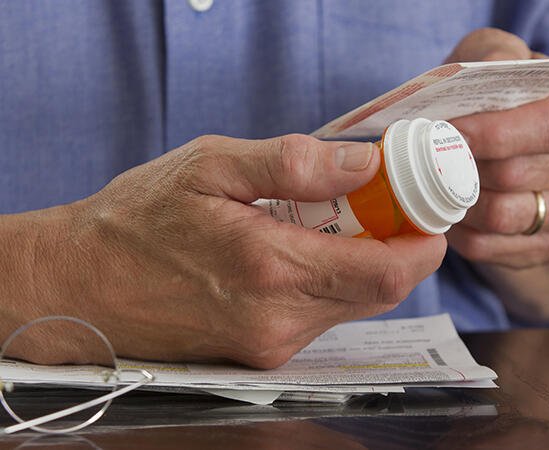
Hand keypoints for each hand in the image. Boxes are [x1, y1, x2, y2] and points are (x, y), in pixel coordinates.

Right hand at [0, 134, 445, 367]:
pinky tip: (310, 250)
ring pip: (354, 306)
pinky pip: (322, 318)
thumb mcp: (210, 167)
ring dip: (366, 264)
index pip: (387, 273)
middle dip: (400, 248)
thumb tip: (366, 164)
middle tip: (392, 204)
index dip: (425, 245)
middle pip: (380, 293)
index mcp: (272, 269)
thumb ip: (293, 165)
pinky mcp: (262, 355)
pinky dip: (334, 283)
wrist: (80, 286)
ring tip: (344, 220)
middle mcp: (279, 321)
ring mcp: (271, 345)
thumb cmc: (137, 221)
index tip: (431, 211)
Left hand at [444, 28, 548, 320]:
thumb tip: (484, 78)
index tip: (451, 131)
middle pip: (520, 174)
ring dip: (458, 198)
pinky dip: (460, 228)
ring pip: (504, 216)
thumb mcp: (496, 56)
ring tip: (437, 179)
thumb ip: (492, 57)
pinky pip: (492, 246)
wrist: (512, 139)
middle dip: (465, 164)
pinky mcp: (547, 246)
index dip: (496, 132)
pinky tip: (450, 205)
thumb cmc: (498, 93)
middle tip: (429, 155)